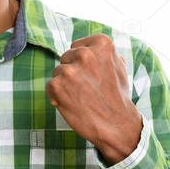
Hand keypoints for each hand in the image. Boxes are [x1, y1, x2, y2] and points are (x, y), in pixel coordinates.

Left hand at [45, 34, 142, 164]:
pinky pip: (51, 85)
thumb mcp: (118, 66)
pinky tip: (72, 103)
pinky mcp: (57, 85)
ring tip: (82, 96)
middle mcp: (85, 54)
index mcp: (101, 44)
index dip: (81, 62)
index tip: (92, 73)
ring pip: (58, 72)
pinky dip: (57, 95)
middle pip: (66, 57)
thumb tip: (88, 46)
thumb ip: (102, 53)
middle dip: (73, 71)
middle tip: (87, 87)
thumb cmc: (117, 96)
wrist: (115, 124)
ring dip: (65, 84)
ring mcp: (69, 70)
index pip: (77, 45)